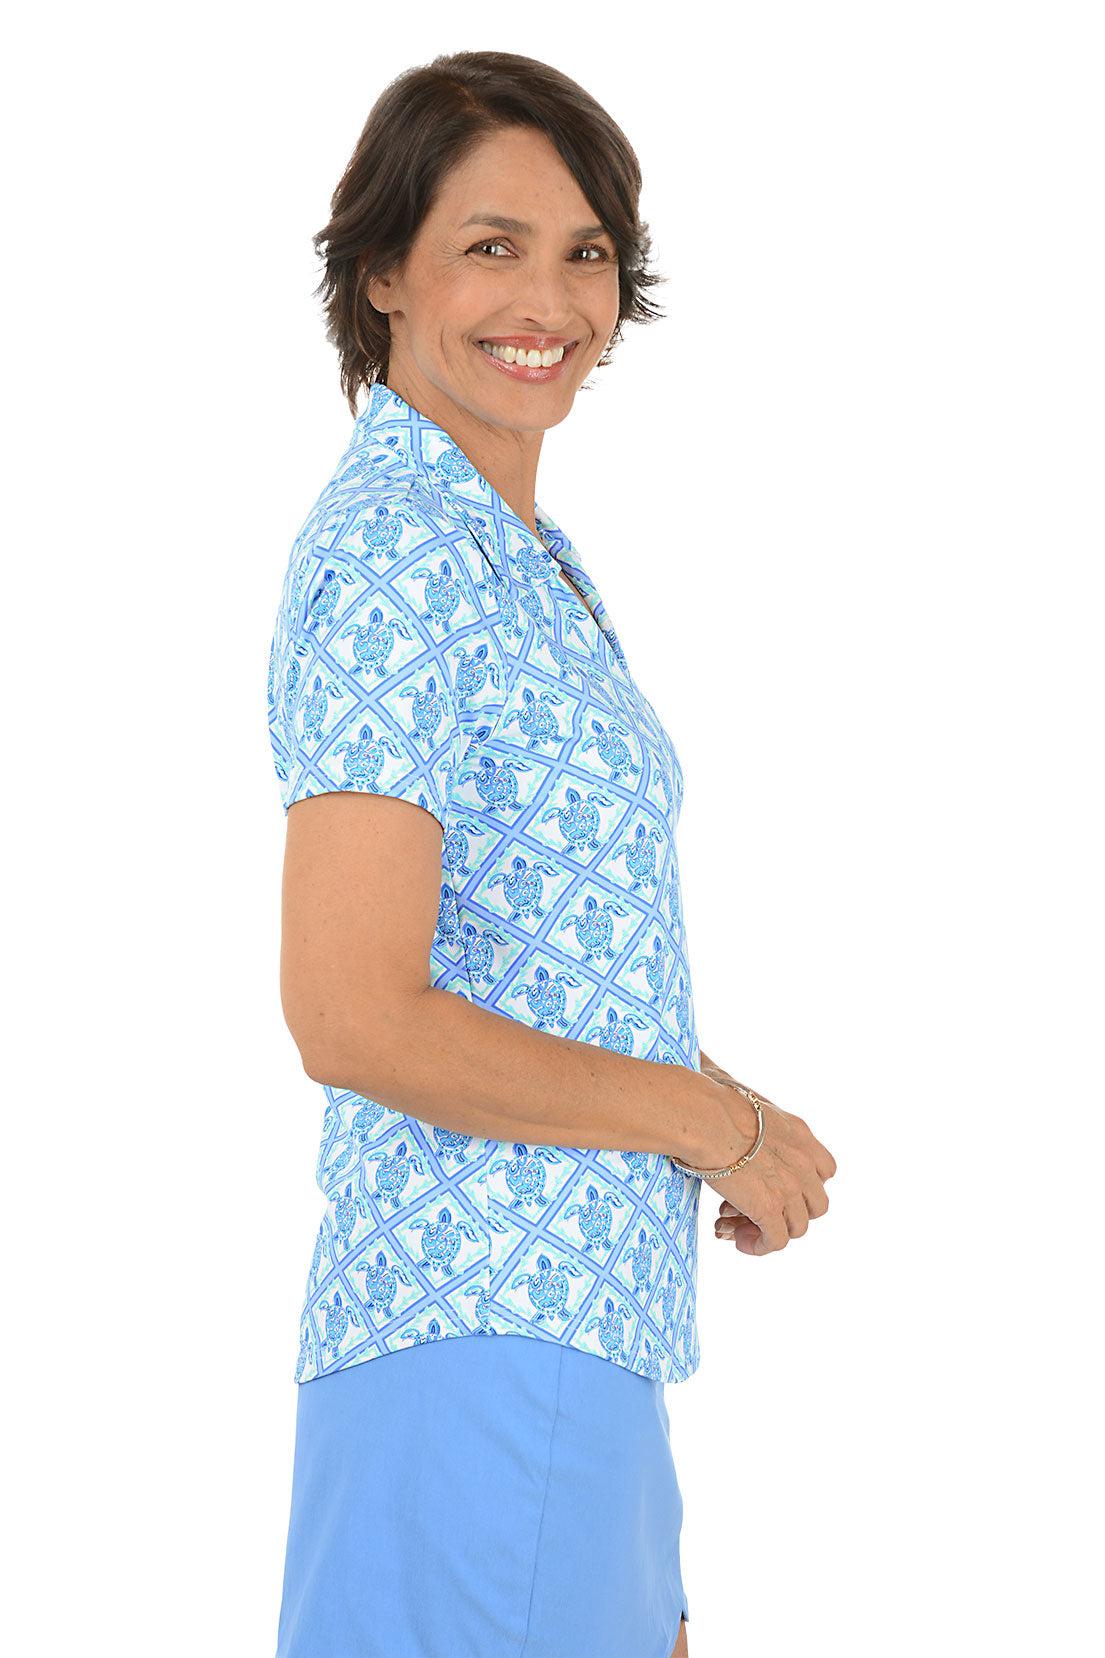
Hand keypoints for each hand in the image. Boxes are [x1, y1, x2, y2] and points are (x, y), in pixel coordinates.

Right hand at [699, 1056, 836, 1256]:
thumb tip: (707, 1067)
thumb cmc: (708, 1098)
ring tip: (739, 1227)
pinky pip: (776, 1241)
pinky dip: (760, 1246)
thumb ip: (739, 1096)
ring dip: (771, 1231)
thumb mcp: (741, 1093)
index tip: (774, 1187)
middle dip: (790, 1212)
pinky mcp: (769, 1208)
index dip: (803, 1186)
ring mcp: (789, 1186)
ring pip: (799, 1227)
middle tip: (757, 1211)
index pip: (824, 1169)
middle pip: (817, 1203)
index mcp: (798, 1133)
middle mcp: (802, 1161)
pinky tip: (738, 1242)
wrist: (701, 1116)